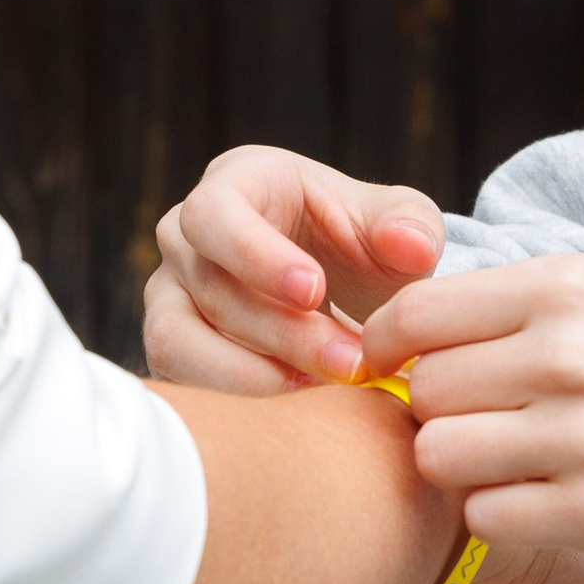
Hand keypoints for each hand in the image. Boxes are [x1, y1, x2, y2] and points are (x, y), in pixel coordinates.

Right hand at [147, 146, 444, 394]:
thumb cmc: (361, 241)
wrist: (346, 288)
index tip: (315, 290)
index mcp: (236, 183)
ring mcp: (170, 294)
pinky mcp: (173, 348)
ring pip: (180, 339)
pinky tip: (300, 401)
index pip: (214, 212)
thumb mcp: (397, 222)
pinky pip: (183, 377)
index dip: (256, 254)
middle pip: (210, 287)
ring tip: (328, 386)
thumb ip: (410, 226)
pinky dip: (239, 396)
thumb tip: (413, 246)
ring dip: (254, 374)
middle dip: (284, 333)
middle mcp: (186, 237)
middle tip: (350, 363)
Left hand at [357, 255, 583, 583]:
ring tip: (508, 467)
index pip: (417, 314)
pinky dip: (502, 517)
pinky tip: (545, 503)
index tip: (398, 371)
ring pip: (440, 456)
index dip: (391, 350)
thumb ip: (517, 309)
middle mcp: (569, 352)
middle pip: (422, 390)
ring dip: (461, 470)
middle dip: (436, 413)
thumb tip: (405, 337)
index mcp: (567, 286)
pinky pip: (487, 517)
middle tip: (478, 426)